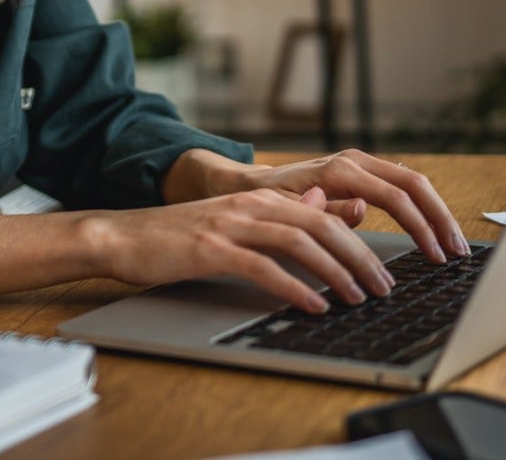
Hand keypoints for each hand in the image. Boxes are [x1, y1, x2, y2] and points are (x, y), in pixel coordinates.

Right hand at [90, 187, 395, 312]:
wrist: (122, 236)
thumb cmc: (177, 237)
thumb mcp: (235, 221)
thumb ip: (278, 215)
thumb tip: (323, 207)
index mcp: (259, 198)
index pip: (325, 216)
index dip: (360, 243)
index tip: (382, 272)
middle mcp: (249, 205)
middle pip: (321, 225)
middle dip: (359, 257)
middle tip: (383, 288)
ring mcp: (229, 224)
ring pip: (298, 242)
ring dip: (335, 272)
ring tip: (357, 298)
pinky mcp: (210, 248)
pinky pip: (262, 267)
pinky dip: (294, 287)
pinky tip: (313, 306)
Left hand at [238, 150, 470, 262]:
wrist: (251, 185)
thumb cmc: (267, 201)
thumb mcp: (290, 212)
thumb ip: (327, 213)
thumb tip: (363, 209)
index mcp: (341, 170)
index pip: (395, 197)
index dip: (420, 227)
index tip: (436, 255)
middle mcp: (355, 161)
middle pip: (414, 185)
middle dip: (440, 219)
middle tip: (458, 252)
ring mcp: (361, 164)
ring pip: (413, 183)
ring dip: (437, 214)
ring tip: (454, 245)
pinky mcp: (364, 173)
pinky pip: (402, 187)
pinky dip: (423, 208)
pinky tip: (435, 230)